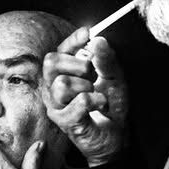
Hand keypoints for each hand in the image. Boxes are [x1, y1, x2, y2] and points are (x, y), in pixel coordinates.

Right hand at [42, 26, 128, 166]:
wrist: (117, 135)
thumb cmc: (111, 105)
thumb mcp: (114, 77)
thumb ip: (106, 59)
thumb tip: (98, 40)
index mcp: (65, 72)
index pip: (60, 50)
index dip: (71, 40)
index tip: (87, 33)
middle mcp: (55, 86)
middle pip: (51, 62)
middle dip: (77, 64)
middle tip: (92, 74)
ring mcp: (56, 104)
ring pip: (61, 83)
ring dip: (86, 86)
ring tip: (96, 94)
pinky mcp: (63, 121)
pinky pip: (77, 101)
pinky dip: (94, 100)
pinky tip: (100, 105)